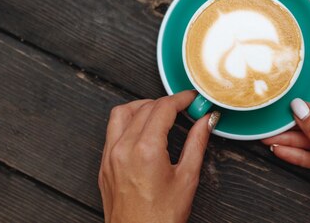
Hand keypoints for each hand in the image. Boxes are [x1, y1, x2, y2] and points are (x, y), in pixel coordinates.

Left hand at [99, 90, 219, 222]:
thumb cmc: (161, 219)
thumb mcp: (187, 179)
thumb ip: (196, 144)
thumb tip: (205, 122)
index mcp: (146, 150)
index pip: (163, 108)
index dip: (180, 99)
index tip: (192, 99)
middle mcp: (123, 148)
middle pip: (144, 107)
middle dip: (165, 103)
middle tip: (183, 108)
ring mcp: (110, 156)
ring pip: (121, 113)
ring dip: (141, 107)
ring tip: (160, 114)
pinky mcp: (104, 165)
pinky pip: (111, 131)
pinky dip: (127, 122)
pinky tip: (141, 131)